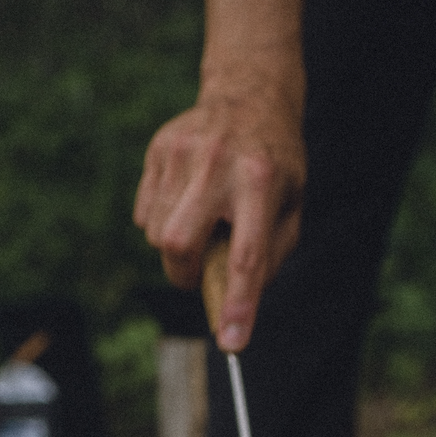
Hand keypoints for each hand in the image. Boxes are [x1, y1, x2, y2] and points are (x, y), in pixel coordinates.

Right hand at [134, 82, 304, 350]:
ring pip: (157, 233)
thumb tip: (234, 308)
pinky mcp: (159, 149)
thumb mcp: (290, 209)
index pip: (246, 255)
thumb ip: (267, 258)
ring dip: (176, 248)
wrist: (249, 94)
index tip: (231, 342)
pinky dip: (162, 223)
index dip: (238, 304)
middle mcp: (218, 164)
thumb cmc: (275, 166)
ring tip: (202, 223)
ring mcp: (182, 152)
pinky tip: (187, 201)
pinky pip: (145, 213)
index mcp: (261, 182)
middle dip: (184, 275)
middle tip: (198, 273)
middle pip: (178, 244)